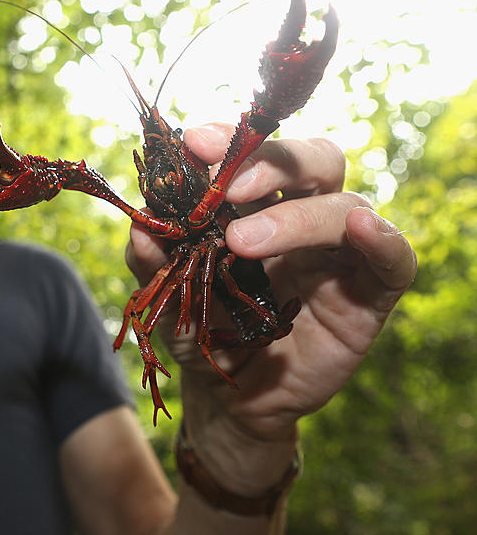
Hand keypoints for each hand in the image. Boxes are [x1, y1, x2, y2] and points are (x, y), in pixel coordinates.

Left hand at [125, 123, 416, 492]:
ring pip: (345, 204)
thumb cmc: (202, 329)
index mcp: (253, 204)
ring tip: (243, 242)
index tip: (194, 144)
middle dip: (270, 161)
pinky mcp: (370, 293)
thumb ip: (152, 260)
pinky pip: (395, 259)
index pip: (254, 154)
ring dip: (297, 215)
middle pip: (311, 160)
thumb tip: (139, 228)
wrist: (230, 394)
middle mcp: (301, 216)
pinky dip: (383, 238)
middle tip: (229, 184)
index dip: (230, 140)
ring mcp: (338, 253)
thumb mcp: (168, 296)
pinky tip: (361, 228)